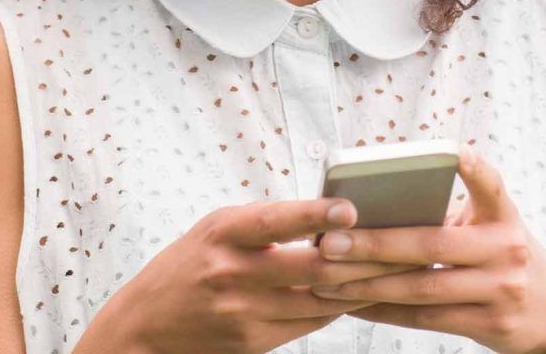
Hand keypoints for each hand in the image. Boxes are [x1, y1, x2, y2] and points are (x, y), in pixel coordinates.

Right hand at [110, 195, 407, 353]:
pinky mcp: (253, 342)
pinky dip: (335, 307)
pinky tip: (359, 293)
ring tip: (396, 269)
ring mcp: (243, 312)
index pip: (275, 220)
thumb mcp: (218, 227)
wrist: (146, 326)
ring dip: (357, 285)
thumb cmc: (189, 262)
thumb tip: (328, 216)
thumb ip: (265, 222)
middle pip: (308, 267)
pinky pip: (307, 323)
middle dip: (357, 257)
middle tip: (399, 244)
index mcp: (224, 232)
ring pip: (317, 299)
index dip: (313, 215)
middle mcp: (233, 272)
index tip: (349, 207)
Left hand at [309, 145, 545, 353]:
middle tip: (331, 240)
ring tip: (327, 278)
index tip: (452, 149)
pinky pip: (426, 319)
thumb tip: (373, 206)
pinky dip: (385, 310)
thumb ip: (449, 214)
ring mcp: (501, 290)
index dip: (472, 166)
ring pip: (422, 287)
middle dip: (376, 243)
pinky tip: (354, 304)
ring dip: (369, 284)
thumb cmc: (501, 253)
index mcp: (503, 213)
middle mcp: (505, 249)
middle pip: (432, 244)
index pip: (490, 183)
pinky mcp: (490, 325)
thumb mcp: (491, 225)